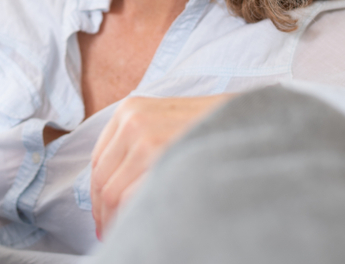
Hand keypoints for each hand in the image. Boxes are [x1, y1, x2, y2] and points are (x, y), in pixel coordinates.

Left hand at [90, 94, 230, 238]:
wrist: (247, 122)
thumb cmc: (209, 127)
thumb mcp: (165, 120)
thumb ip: (138, 141)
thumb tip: (112, 185)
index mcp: (129, 110)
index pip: (98, 161)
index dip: (97, 193)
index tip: (101, 213)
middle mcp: (132, 121)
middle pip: (102, 180)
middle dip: (103, 211)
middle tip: (109, 232)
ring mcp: (145, 140)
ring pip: (113, 194)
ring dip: (115, 219)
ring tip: (125, 234)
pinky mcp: (160, 158)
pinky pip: (131, 199)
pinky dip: (131, 218)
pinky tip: (141, 228)